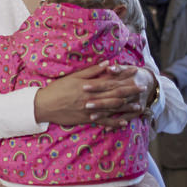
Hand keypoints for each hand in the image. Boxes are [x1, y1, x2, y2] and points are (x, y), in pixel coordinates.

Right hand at [34, 61, 154, 127]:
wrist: (44, 105)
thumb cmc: (57, 89)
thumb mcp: (72, 77)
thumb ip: (91, 71)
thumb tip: (106, 64)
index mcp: (89, 86)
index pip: (111, 79)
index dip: (124, 75)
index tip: (135, 71)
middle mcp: (92, 98)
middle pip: (115, 93)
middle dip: (130, 90)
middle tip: (143, 87)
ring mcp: (90, 109)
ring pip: (112, 108)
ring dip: (126, 106)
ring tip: (139, 104)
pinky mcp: (86, 118)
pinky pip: (103, 122)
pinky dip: (114, 122)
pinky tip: (124, 122)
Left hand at [88, 65, 155, 125]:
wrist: (149, 82)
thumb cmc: (132, 74)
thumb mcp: (126, 68)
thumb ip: (117, 69)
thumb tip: (109, 67)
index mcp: (126, 81)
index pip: (109, 83)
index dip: (97, 85)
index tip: (84, 87)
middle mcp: (131, 92)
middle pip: (113, 98)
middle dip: (100, 102)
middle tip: (86, 105)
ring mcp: (135, 102)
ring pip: (118, 109)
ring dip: (106, 115)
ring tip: (92, 118)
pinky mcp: (138, 111)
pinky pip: (127, 118)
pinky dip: (117, 124)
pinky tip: (106, 129)